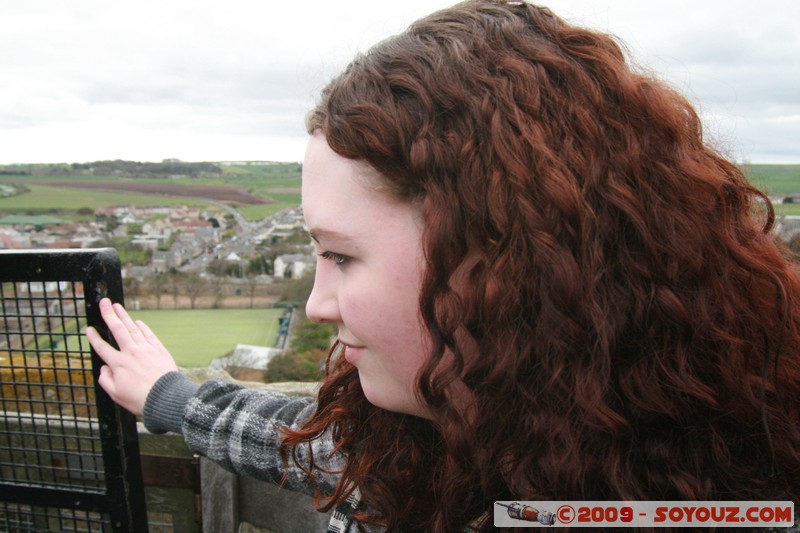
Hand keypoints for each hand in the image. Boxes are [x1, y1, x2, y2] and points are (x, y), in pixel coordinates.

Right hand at [86, 298, 177, 415]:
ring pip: (133, 328)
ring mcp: (146, 349)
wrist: (165, 397)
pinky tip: (138, 321)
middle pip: (118, 329)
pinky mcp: (159, 349)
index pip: (102, 347)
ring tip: (117, 306)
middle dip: (109, 314)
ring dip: (124, 316)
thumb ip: (105, 380)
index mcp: (118, 364)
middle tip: (104, 302)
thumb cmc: (140, 398)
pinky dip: (142, 327)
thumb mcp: (115, 394)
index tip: (89, 329)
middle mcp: (131, 353)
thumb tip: (104, 368)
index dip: (94, 337)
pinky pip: (149, 334)